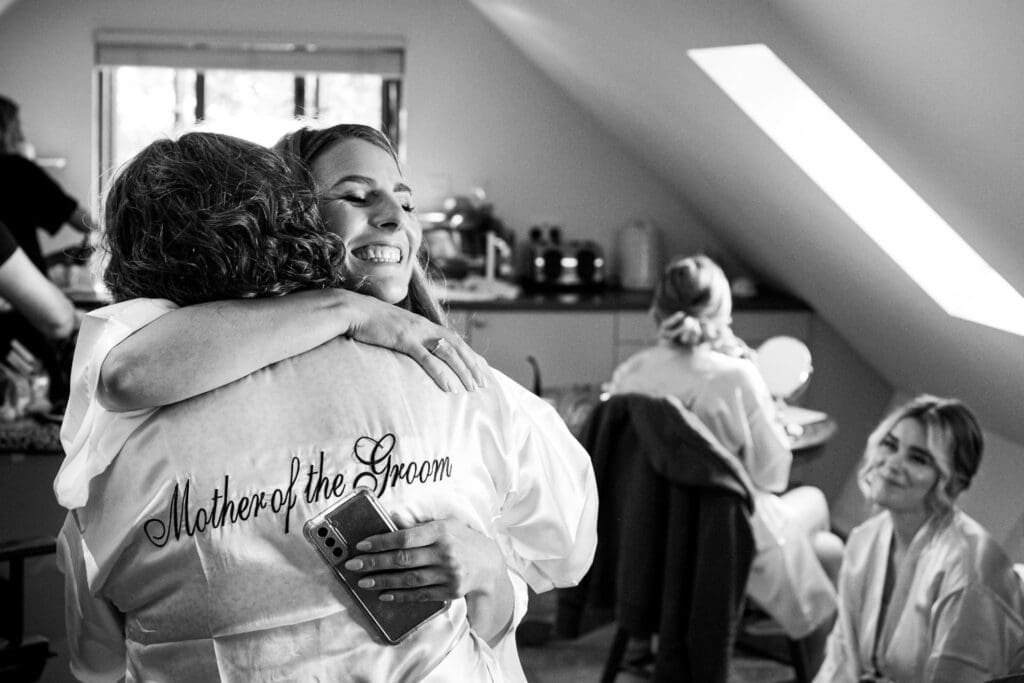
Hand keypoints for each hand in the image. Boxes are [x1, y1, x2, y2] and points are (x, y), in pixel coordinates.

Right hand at [343, 292, 489, 392]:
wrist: (353, 310)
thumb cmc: (371, 322)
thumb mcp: (396, 329)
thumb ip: (409, 338)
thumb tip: (415, 351)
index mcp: (425, 324)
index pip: (455, 340)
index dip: (469, 355)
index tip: (480, 370)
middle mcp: (426, 326)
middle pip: (457, 347)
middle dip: (472, 366)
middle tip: (482, 384)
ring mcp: (416, 333)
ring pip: (448, 353)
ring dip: (462, 371)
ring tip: (471, 388)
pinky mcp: (404, 340)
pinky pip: (427, 359)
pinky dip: (441, 374)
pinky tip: (449, 387)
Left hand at [343, 518, 504, 603]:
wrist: (489, 563)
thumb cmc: (461, 539)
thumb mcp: (444, 524)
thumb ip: (418, 525)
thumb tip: (392, 520)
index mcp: (441, 532)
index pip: (405, 537)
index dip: (381, 542)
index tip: (361, 546)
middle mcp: (445, 553)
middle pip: (403, 559)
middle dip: (375, 563)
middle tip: (353, 565)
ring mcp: (449, 574)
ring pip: (409, 579)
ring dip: (383, 581)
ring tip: (364, 581)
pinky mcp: (450, 592)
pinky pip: (420, 595)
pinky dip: (401, 596)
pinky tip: (384, 594)